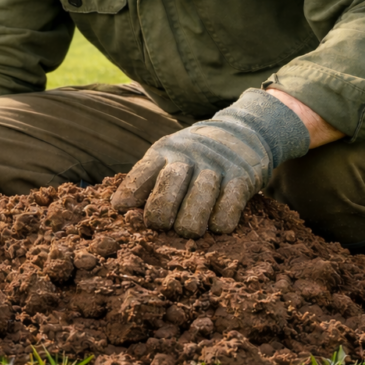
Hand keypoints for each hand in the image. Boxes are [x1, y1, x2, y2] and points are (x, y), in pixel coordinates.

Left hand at [110, 89, 310, 237]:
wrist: (243, 131)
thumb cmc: (194, 157)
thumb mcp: (169, 157)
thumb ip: (149, 180)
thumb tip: (120, 210)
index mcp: (164, 152)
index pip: (143, 171)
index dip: (131, 193)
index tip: (122, 210)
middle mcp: (189, 156)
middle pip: (170, 183)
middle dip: (161, 209)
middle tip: (158, 226)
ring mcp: (217, 165)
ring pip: (200, 194)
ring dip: (191, 220)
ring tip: (188, 232)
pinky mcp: (243, 176)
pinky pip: (232, 201)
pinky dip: (223, 218)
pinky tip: (217, 228)